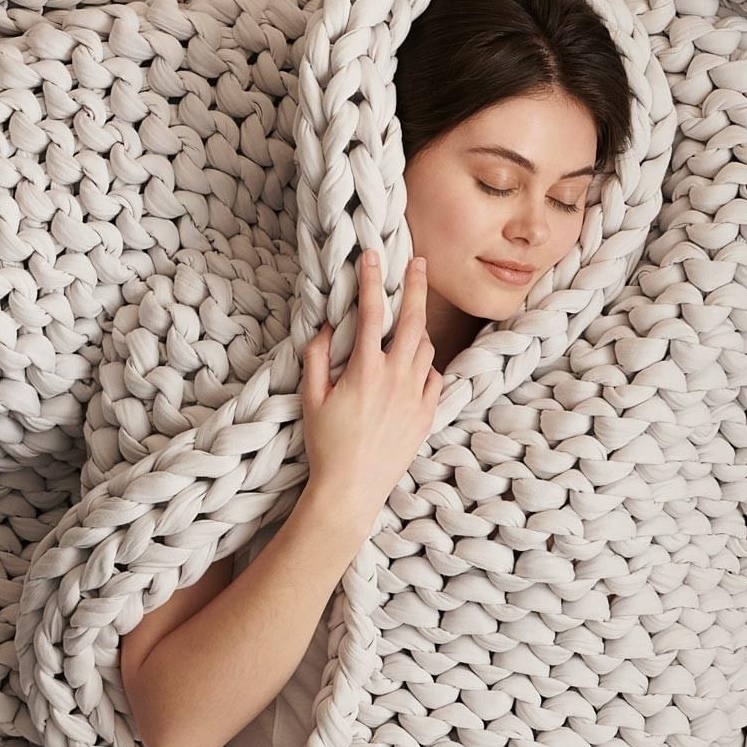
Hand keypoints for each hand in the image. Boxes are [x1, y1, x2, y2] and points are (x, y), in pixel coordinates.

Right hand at [300, 251, 442, 529]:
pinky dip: (427, 364)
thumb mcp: (311, 399)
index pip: (370, 313)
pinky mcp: (427, 414)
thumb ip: (315, 359)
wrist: (352, 490)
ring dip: (419, 328)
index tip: (373, 256)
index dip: (371, 281)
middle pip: (414, 320)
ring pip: (426, 347)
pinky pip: (435, 377)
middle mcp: (396, 378)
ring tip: (409, 320)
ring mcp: (416, 396)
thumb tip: (323, 329)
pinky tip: (416, 364)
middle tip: (420, 264)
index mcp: (365, 370)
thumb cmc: (326, 446)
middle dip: (417, 287)